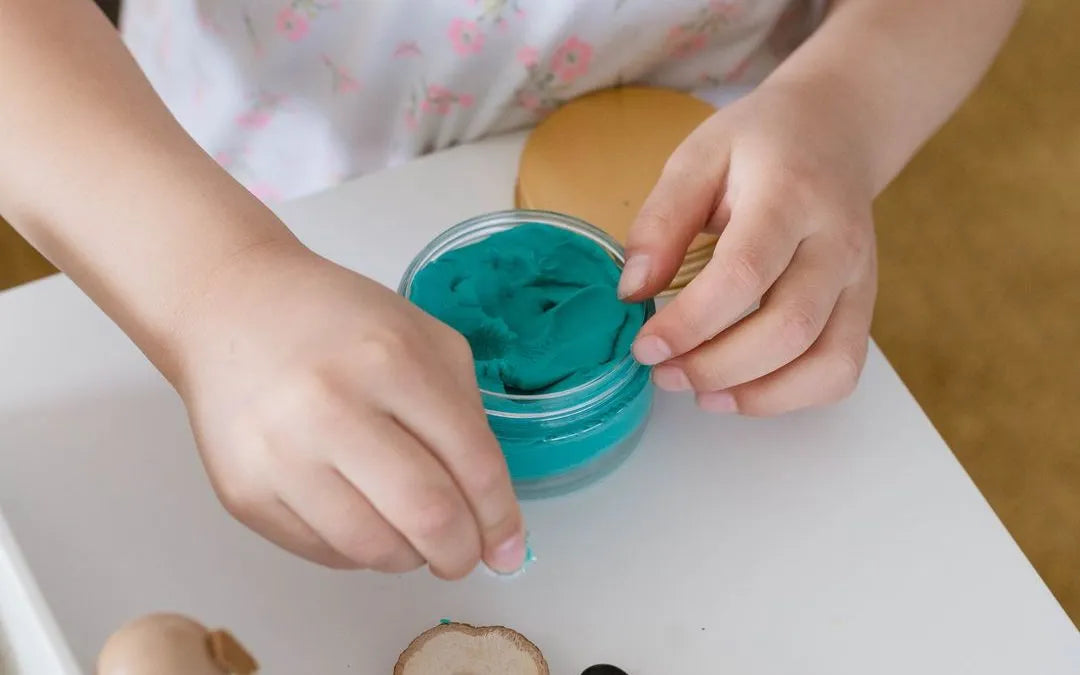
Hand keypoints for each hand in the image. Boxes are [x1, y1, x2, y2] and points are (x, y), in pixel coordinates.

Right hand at [170, 241, 524, 577]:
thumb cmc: (337, 322)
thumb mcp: (422, 340)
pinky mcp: (244, 493)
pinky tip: (362, 517)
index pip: (472, 463)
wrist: (230, 307)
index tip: (508, 546)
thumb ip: (467, 417)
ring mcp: (281, 455)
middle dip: (461, 552)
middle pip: (428, 516)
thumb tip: (493, 518)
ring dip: (409, 557)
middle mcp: (332, 407)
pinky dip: (357, 552)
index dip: (500, 518)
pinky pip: (323, 553)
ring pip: (374, 550)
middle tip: (463, 554)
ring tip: (410, 533)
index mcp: (392, 359)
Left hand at [618, 81, 877, 415]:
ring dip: (756, 395)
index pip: (744, 273)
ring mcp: (860, 279)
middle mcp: (837, 241)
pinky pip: (841, 370)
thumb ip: (661, 221)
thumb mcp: (697, 158)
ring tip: (698, 391)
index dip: (691, 323)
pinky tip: (741, 391)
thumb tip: (633, 292)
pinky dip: (791, 397)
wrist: (837, 130)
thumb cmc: (760, 145)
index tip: (644, 346)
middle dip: (716, 366)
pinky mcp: (865, 306)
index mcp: (791, 194)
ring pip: (826, 362)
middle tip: (661, 371)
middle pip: (788, 329)